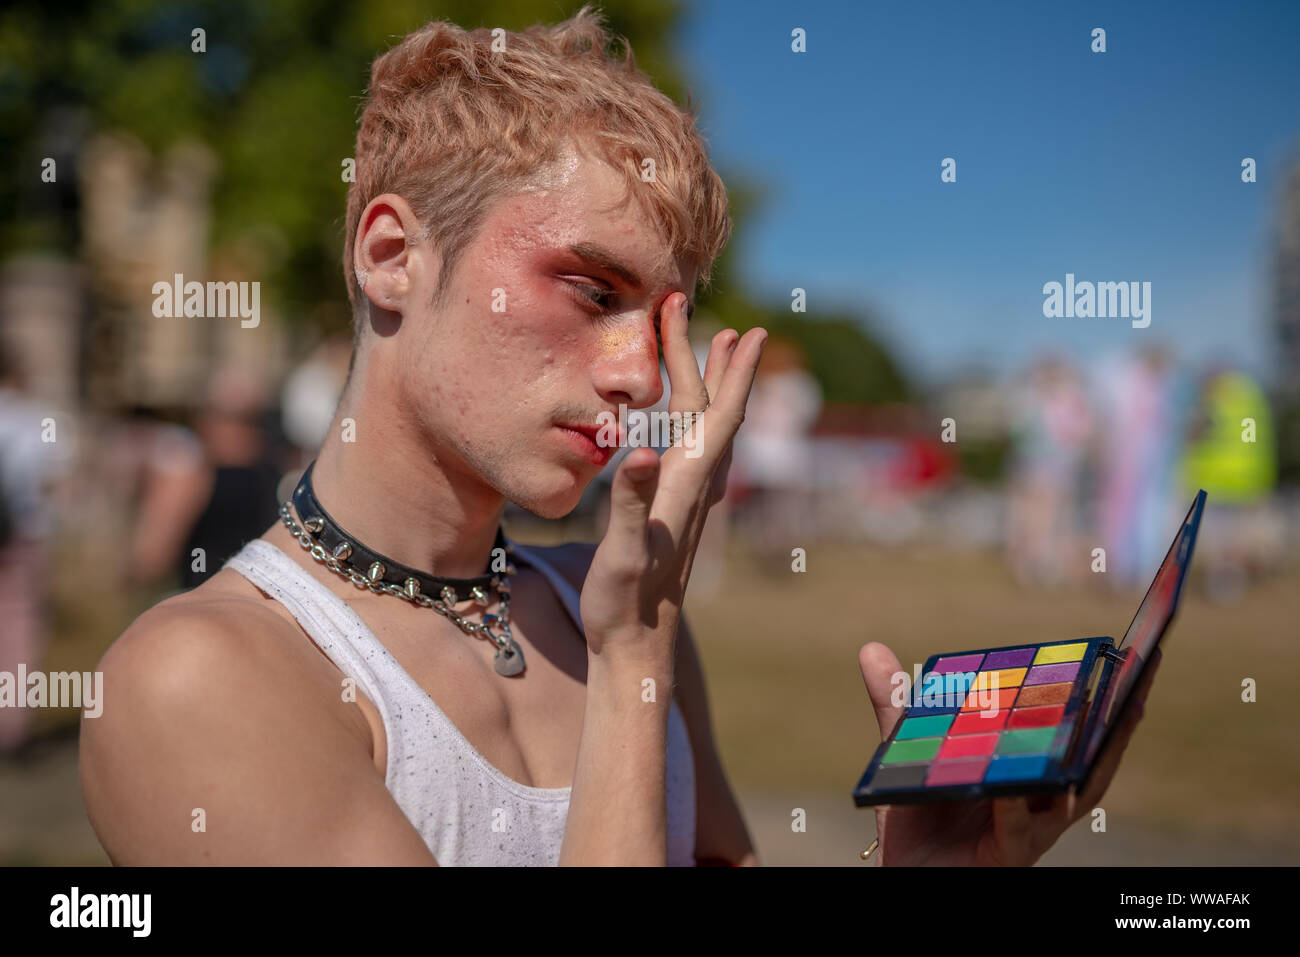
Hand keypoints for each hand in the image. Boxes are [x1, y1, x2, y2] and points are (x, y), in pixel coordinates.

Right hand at [581, 293, 765, 661]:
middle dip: (718, 366)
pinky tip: (687, 422)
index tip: (750, 330)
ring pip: (706, 431)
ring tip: (715, 352)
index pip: (717, 416)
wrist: (636, 651)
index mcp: (686, 486)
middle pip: (713, 413)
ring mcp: (687, 502)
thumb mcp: (621, 551)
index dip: (735, 373)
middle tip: (721, 321)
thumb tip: (639, 453)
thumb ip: (629, 502)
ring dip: (712, 388)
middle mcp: (695, 488)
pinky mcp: (674, 514)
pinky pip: (692, 452)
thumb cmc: (625, 605)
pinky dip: (694, 421)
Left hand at [857, 641, 1160, 864]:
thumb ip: (896, 705)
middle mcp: (1037, 800)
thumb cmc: (916, 817)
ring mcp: (1028, 829)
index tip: (1122, 660)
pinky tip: (1008, 783)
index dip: (1098, 700)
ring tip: (1111, 718)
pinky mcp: (1006, 857)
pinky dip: (1014, 805)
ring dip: (1090, 760)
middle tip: (1140, 679)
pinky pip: (1016, 830)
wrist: (903, 873)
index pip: (1069, 731)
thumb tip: (871, 649)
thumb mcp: (908, 751)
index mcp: (1024, 770)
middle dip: (1119, 721)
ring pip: (1072, 796)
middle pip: (1090, 757)